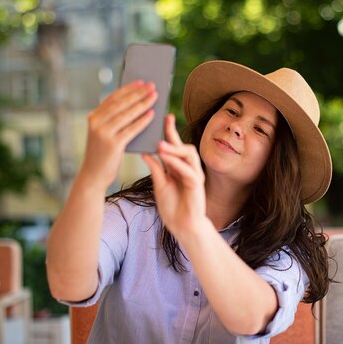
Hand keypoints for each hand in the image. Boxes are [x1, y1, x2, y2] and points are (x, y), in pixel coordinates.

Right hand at [79, 81, 156, 191]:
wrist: (93, 176)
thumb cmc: (103, 154)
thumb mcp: (104, 134)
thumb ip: (114, 120)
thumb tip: (136, 105)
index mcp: (93, 117)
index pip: (113, 98)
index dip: (128, 89)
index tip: (141, 82)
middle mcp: (96, 123)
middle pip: (121, 104)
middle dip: (138, 93)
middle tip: (152, 86)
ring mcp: (103, 133)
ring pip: (127, 115)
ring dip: (142, 104)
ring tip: (155, 96)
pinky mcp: (112, 144)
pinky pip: (131, 130)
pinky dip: (142, 121)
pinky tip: (152, 115)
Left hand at [143, 114, 208, 241]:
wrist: (183, 227)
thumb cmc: (172, 207)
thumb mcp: (159, 186)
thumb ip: (155, 170)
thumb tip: (145, 152)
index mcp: (178, 167)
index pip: (174, 145)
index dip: (169, 131)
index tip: (163, 117)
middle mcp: (188, 168)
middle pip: (183, 145)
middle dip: (174, 134)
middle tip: (164, 122)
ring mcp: (194, 176)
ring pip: (188, 155)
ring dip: (174, 148)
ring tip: (159, 144)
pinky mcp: (197, 185)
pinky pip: (188, 171)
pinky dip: (177, 163)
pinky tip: (166, 158)